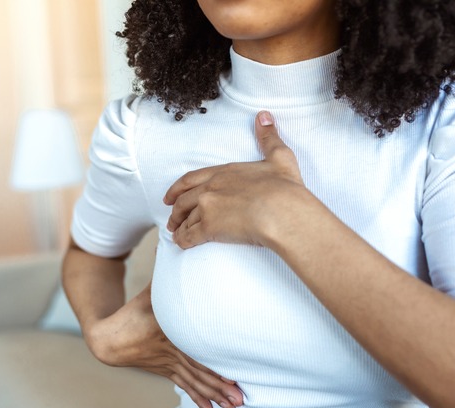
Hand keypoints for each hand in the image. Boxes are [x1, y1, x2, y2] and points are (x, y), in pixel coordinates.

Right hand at [85, 283, 243, 407]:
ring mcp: (169, 365)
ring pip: (196, 383)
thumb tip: (177, 243)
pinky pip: (185, 387)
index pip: (195, 351)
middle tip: (240, 397)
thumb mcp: (152, 289)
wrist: (109, 336)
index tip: (234, 374)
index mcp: (170, 332)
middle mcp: (172, 352)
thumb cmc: (134, 310)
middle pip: (200, 372)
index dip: (214, 365)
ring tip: (234, 406)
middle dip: (221, 385)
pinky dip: (199, 399)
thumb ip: (168, 269)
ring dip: (215, 395)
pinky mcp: (167, 371)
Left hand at [164, 111, 313, 248]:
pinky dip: (183, 240)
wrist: (283, 211)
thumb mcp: (279, 157)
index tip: (170, 195)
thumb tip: (264, 116)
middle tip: (171, 218)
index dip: (178, 188)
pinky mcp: (210, 228)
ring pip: (186, 219)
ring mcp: (208, 208)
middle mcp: (211, 188)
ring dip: (178, 226)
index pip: (192, 179)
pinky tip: (181, 243)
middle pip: (184, 200)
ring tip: (176, 233)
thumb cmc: (284, 188)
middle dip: (176, 211)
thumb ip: (268, 137)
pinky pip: (189, 235)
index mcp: (224, 172)